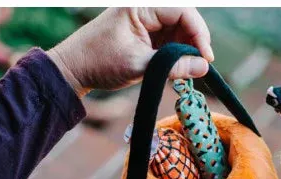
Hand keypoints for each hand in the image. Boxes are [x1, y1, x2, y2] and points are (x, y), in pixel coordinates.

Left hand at [47, 8, 212, 97]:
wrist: (74, 69)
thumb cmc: (99, 62)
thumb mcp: (139, 66)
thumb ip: (174, 66)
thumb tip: (204, 67)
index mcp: (139, 6)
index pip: (181, 10)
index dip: (198, 32)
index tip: (206, 56)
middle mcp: (145, 8)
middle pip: (184, 17)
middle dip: (195, 40)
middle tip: (201, 64)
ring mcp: (146, 20)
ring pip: (180, 29)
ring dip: (188, 48)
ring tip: (190, 69)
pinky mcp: (146, 33)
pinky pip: (171, 38)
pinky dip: (179, 53)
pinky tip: (181, 68)